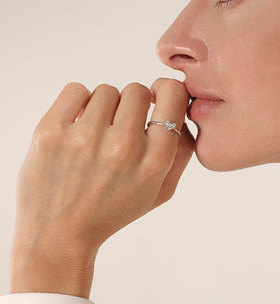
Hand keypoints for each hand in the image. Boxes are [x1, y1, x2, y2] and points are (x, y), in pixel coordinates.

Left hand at [10, 79, 193, 297]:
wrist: (58, 235)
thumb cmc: (113, 210)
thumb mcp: (161, 190)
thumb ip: (182, 150)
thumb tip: (182, 110)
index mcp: (154, 159)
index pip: (173, 93)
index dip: (165, 91)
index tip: (155, 98)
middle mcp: (123, 145)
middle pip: (137, 90)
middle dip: (132, 105)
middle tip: (120, 127)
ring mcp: (85, 137)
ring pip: (106, 90)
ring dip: (104, 108)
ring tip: (96, 135)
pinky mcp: (51, 132)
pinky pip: (75, 90)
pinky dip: (79, 102)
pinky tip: (77, 126)